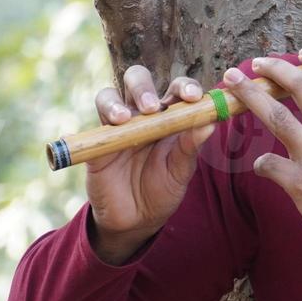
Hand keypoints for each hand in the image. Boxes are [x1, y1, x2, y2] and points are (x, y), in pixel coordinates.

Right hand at [86, 64, 214, 262]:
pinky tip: (112, 126)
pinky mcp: (98, 143)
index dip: (185, 87)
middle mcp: (141, 115)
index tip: (195, 97)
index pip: (176, 90)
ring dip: (114, 103)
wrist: (137, 219)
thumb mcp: (180, 171)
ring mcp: (118, 126)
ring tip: (124, 118)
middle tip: (153, 107)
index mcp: (169, 117)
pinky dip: (99, 120)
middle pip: (137, 80)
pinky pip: (91, 126)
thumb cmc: (163, 189)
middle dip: (144, 87)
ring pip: (109, 95)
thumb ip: (190, 147)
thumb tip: (210, 123)